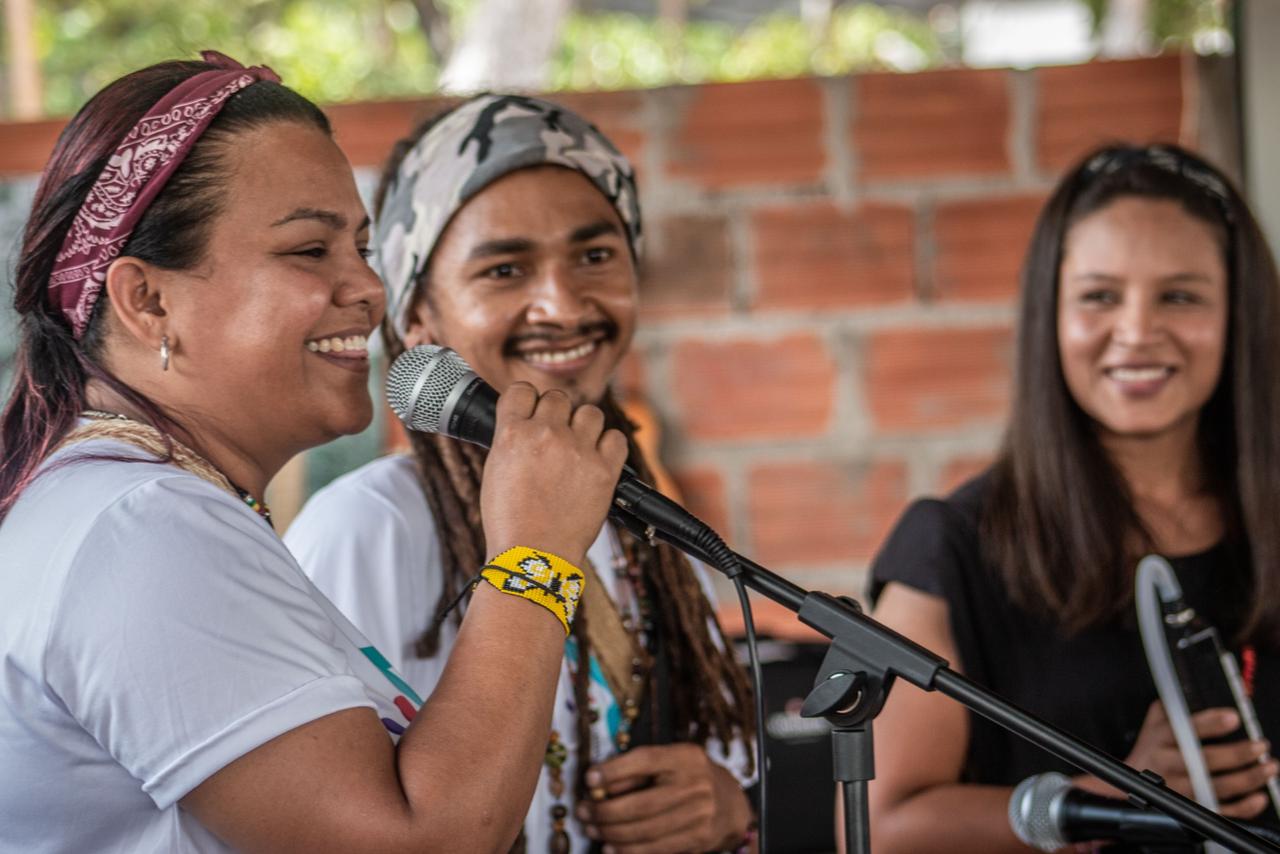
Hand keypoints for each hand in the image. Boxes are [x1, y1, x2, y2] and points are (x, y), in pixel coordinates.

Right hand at [480, 383, 626, 565]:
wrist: (533, 556)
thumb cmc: (509, 521)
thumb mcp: (495, 471)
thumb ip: (511, 440)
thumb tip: (525, 423)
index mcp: (512, 433)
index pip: (522, 390)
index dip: (528, 401)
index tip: (532, 412)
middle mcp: (546, 434)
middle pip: (558, 399)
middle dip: (556, 416)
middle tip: (554, 440)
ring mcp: (577, 450)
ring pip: (590, 412)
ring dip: (584, 427)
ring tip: (578, 450)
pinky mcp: (604, 470)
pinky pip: (616, 438)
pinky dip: (609, 447)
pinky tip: (598, 460)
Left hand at [576, 743, 751, 853]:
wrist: (731, 804)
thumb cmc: (690, 777)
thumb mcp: (669, 761)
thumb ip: (637, 770)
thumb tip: (598, 783)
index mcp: (685, 757)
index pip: (645, 760)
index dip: (614, 770)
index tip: (589, 779)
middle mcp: (696, 785)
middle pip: (641, 804)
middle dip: (605, 811)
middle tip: (583, 811)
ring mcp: (699, 816)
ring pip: (645, 832)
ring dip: (611, 833)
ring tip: (592, 828)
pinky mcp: (698, 840)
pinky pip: (655, 850)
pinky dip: (628, 851)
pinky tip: (610, 847)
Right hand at [1124, 701, 1276, 817]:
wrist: (1133, 780)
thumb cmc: (1152, 746)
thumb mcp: (1156, 720)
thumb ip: (1176, 706)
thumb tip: (1202, 692)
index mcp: (1161, 737)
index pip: (1185, 728)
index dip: (1211, 723)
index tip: (1233, 717)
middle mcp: (1168, 763)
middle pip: (1205, 760)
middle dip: (1238, 753)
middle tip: (1261, 745)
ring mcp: (1179, 788)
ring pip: (1217, 787)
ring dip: (1248, 778)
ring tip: (1269, 768)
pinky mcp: (1189, 808)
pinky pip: (1220, 810)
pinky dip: (1243, 807)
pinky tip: (1259, 797)